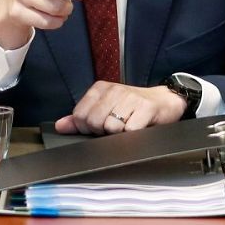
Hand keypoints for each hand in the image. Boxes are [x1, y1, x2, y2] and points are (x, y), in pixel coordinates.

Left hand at [54, 82, 184, 135]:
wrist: (164, 101)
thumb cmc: (132, 108)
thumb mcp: (105, 109)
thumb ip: (81, 118)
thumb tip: (60, 126)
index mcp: (99, 88)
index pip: (80, 115)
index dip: (88, 128)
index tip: (100, 126)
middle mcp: (113, 90)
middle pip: (94, 122)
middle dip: (103, 131)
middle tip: (115, 127)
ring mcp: (130, 97)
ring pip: (111, 127)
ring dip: (119, 133)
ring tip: (128, 125)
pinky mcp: (145, 108)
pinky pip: (130, 131)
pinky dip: (133, 135)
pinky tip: (139, 126)